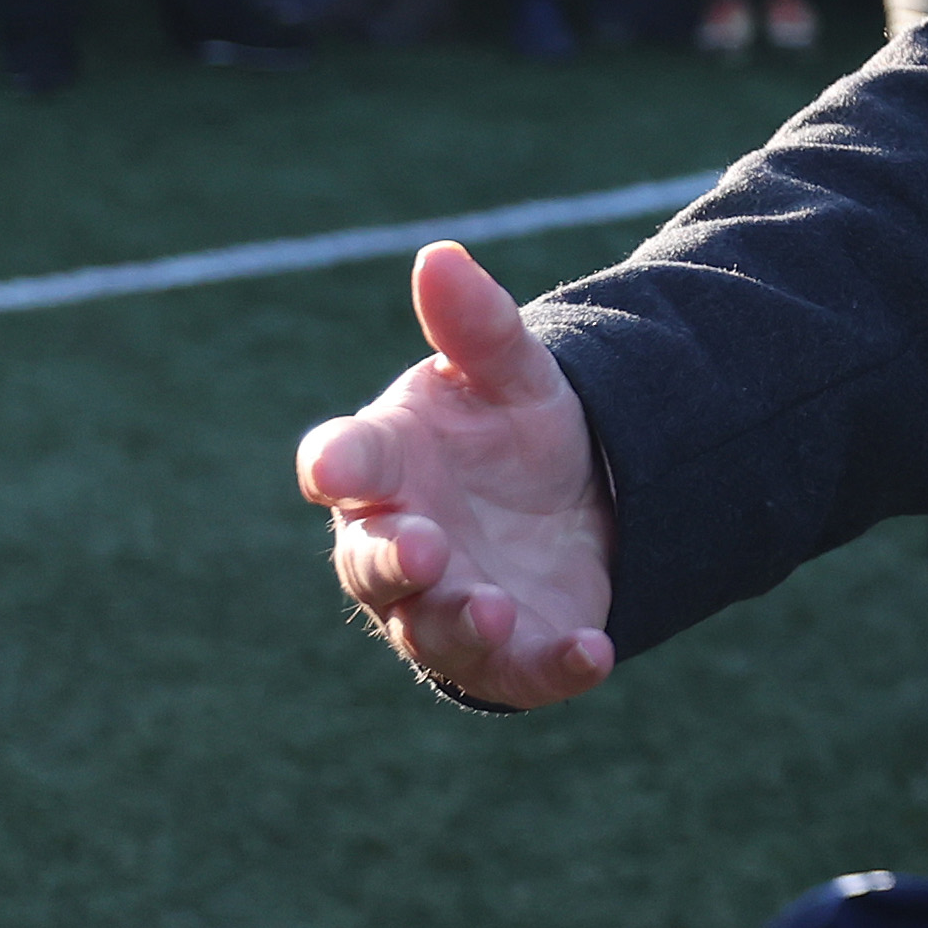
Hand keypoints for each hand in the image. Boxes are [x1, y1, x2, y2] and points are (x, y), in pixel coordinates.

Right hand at [297, 243, 616, 707]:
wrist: (581, 497)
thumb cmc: (510, 430)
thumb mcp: (509, 372)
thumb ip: (477, 325)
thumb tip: (441, 255)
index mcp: (384, 465)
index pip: (343, 464)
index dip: (336, 464)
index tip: (333, 463)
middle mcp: (399, 543)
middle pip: (371, 563)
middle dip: (392, 558)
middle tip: (424, 547)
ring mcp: (447, 605)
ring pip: (430, 629)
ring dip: (456, 622)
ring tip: (490, 608)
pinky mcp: (508, 652)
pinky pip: (519, 671)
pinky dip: (553, 667)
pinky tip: (593, 652)